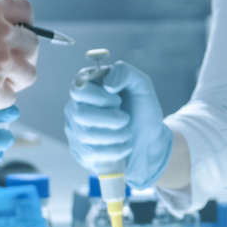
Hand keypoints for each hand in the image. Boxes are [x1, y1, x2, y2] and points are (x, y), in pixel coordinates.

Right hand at [0, 0, 37, 108]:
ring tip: (4, 81)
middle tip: (13, 61)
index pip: (24, 9)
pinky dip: (0, 99)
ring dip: (18, 78)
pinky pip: (9, 98)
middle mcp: (1, 33)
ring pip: (29, 73)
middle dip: (25, 53)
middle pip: (32, 44)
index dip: (25, 22)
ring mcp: (0, 61)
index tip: (20, 30)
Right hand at [65, 61, 171, 186]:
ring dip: (116, 135)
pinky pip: (91, 153)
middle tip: (126, 118)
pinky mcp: (80, 151)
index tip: (118, 100)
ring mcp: (76, 130)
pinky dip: (115, 150)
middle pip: (81, 114)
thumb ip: (124, 72)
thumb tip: (107, 85)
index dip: (99, 96)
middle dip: (111, 118)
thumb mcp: (141, 85)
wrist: (150, 141)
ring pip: (87, 135)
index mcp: (88, 88)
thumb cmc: (142, 110)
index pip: (78, 88)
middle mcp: (76, 107)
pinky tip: (124, 145)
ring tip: (128, 132)